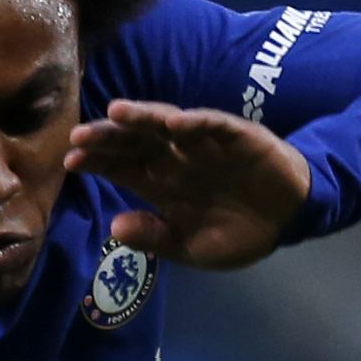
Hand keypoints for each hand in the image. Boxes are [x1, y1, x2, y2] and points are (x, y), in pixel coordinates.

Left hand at [66, 101, 310, 269]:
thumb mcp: (193, 248)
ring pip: (166, 124)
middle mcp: (177, 158)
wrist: (290, 219)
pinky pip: (213, 124)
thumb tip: (114, 228)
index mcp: (162, 183)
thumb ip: (156, 239)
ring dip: (142, 117)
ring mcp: (205, 144)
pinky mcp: (237, 135)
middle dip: (107, 137)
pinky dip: (195, 122)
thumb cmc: (238, 231)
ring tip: (117, 112)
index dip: (97, 161)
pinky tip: (175, 124)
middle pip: (135, 141)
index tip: (70, 160)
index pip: (122, 166)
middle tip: (79, 135)